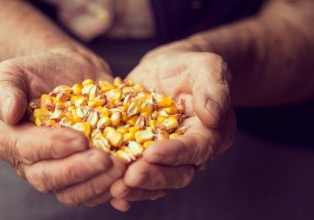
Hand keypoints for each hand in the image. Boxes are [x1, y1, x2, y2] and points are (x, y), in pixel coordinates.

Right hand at [0, 47, 125, 206]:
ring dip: (98, 184)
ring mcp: (58, 171)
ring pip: (73, 193)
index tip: (80, 139)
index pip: (28, 151)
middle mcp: (31, 162)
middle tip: (106, 160)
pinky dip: (111, 189)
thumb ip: (5, 89)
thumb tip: (9, 113)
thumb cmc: (39, 71)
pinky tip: (128, 182)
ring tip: (123, 169)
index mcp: (10, 140)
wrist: (69, 73)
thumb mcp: (15, 71)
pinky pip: (93, 191)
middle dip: (79, 171)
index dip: (54, 148)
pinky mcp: (82, 174)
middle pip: (49, 179)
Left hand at [109, 46, 236, 210]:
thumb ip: (213, 88)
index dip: (174, 154)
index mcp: (211, 133)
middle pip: (177, 173)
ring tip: (115, 189)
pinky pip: (137, 173)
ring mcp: (167, 156)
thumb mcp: (206, 67)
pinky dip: (126, 185)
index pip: (196, 149)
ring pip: (156, 180)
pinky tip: (110, 193)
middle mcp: (191, 151)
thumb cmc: (190, 66)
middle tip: (129, 178)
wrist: (168, 68)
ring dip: (137, 188)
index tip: (151, 153)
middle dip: (153, 177)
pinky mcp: (145, 154)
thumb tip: (213, 115)